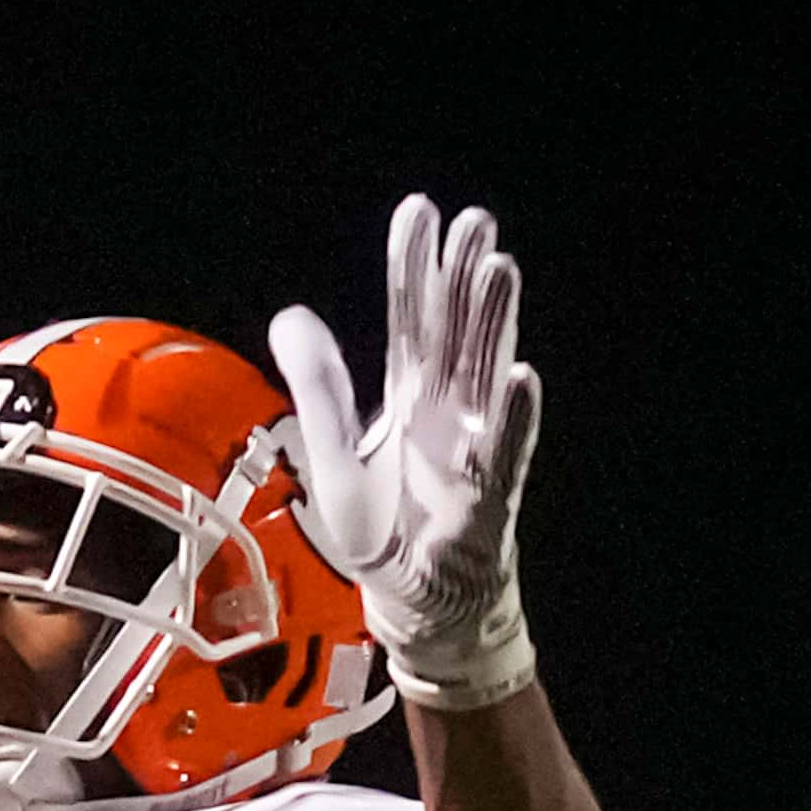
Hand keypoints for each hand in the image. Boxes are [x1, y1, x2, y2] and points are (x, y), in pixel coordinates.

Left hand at [270, 194, 542, 710]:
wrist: (413, 600)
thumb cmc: (380, 528)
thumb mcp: (332, 452)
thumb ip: (318, 385)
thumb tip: (292, 314)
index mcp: (410, 397)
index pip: (410, 320)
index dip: (413, 268)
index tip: (420, 210)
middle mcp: (447, 411)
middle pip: (456, 333)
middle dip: (463, 279)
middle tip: (474, 221)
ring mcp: (473, 448)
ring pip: (484, 373)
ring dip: (494, 324)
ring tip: (498, 269)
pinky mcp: (487, 495)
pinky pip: (504, 450)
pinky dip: (513, 417)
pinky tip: (519, 378)